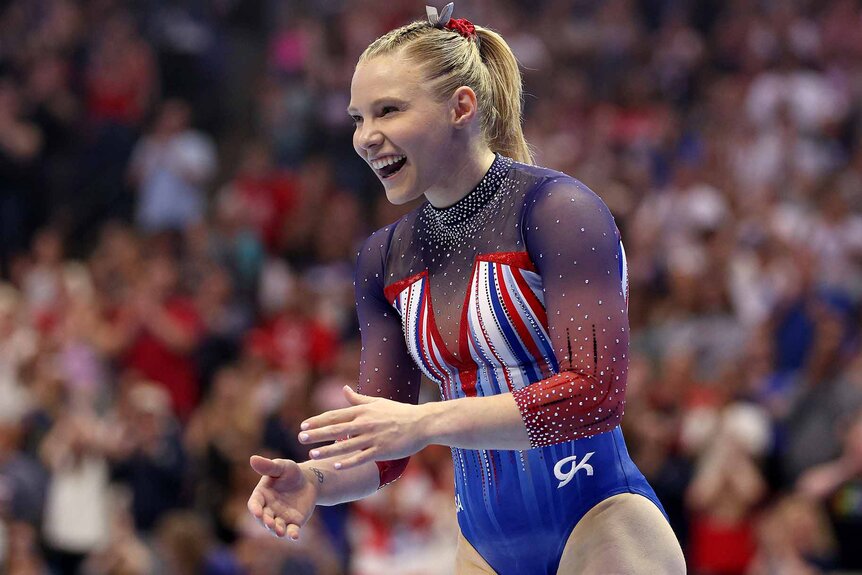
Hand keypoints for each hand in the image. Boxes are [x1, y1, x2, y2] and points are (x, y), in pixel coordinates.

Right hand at [247, 456, 317, 539]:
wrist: (308, 481)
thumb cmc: (291, 472)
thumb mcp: (281, 467)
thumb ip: (268, 466)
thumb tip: (253, 458)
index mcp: (261, 495)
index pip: (254, 504)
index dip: (255, 509)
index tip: (257, 512)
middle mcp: (268, 509)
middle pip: (264, 518)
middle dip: (266, 522)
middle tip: (270, 523)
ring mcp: (280, 517)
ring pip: (276, 527)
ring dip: (277, 530)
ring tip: (280, 532)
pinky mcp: (293, 523)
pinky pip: (291, 531)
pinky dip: (292, 534)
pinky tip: (295, 536)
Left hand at [299, 386, 429, 469]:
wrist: (421, 423)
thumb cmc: (399, 412)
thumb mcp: (377, 402)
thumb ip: (358, 399)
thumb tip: (344, 389)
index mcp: (363, 411)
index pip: (335, 415)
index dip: (318, 420)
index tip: (304, 425)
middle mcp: (365, 423)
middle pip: (336, 429)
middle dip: (317, 434)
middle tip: (301, 437)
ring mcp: (373, 437)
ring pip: (345, 445)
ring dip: (327, 450)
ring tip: (312, 454)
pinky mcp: (381, 450)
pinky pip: (361, 457)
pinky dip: (348, 462)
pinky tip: (336, 466)